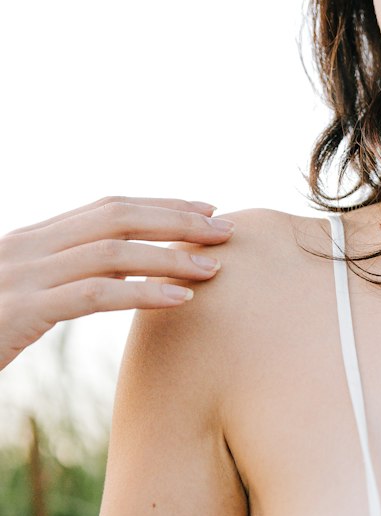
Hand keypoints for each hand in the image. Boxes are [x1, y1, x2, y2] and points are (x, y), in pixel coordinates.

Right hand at [0, 195, 234, 372]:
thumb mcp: (20, 302)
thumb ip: (62, 283)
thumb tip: (115, 276)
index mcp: (29, 241)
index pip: (104, 208)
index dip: (158, 205)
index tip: (203, 211)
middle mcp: (26, 247)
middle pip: (115, 216)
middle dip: (175, 219)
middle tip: (225, 231)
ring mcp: (21, 275)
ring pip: (112, 251)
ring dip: (170, 256)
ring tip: (214, 269)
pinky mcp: (20, 310)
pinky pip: (93, 294)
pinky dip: (143, 293)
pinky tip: (181, 300)